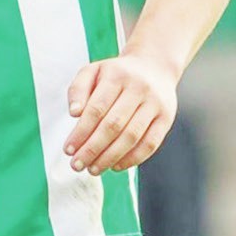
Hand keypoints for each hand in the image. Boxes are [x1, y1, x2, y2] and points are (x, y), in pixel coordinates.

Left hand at [64, 51, 178, 174]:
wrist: (154, 66)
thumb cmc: (116, 74)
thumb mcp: (92, 71)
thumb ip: (78, 89)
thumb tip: (74, 113)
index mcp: (117, 75)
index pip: (96, 109)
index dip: (81, 132)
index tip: (68, 150)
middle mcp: (138, 89)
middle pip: (114, 125)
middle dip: (93, 148)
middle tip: (78, 164)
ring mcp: (155, 104)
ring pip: (132, 136)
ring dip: (110, 157)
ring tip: (93, 169)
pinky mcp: (166, 118)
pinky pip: (151, 143)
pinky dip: (133, 158)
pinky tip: (116, 166)